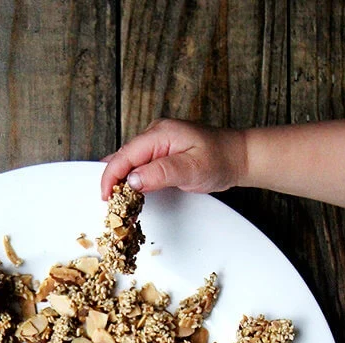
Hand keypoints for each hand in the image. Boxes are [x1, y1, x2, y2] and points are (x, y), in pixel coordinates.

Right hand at [101, 118, 246, 199]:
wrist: (239, 157)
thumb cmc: (220, 159)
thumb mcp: (191, 168)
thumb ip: (161, 173)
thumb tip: (132, 180)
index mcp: (159, 133)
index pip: (124, 155)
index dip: (110, 177)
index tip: (105, 197)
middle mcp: (155, 135)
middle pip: (123, 158)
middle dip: (113, 181)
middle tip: (111, 205)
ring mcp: (158, 143)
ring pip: (129, 162)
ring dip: (121, 182)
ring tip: (118, 202)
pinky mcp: (162, 154)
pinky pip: (139, 165)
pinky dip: (132, 180)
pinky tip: (130, 192)